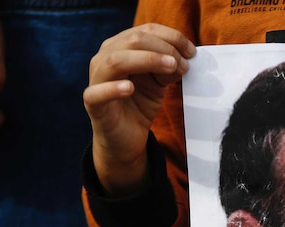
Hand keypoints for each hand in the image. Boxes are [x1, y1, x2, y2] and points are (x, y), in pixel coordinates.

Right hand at [83, 23, 193, 196]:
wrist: (127, 137)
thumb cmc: (140, 103)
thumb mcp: (159, 82)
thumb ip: (168, 68)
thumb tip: (184, 59)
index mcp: (121, 47)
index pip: (144, 31)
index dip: (171, 37)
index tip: (192, 51)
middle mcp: (105, 58)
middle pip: (132, 41)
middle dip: (163, 49)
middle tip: (183, 64)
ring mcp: (96, 79)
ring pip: (115, 60)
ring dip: (146, 60)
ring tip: (170, 68)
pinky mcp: (92, 103)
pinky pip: (97, 92)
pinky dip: (113, 88)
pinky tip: (129, 89)